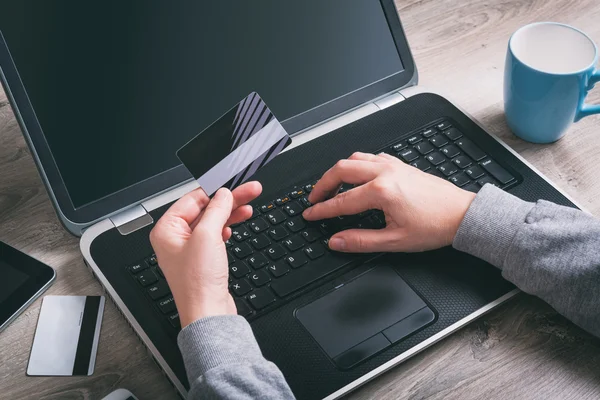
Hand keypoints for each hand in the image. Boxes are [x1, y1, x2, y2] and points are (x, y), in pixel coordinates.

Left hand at [150, 182, 261, 327]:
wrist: (209, 313)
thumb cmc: (198, 283)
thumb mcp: (207, 236)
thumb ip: (216, 210)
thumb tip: (222, 194)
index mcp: (166, 230)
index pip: (191, 200)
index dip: (214, 191)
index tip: (232, 184)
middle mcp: (175, 239)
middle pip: (204, 210)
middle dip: (228, 201)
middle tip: (249, 191)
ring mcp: (189, 250)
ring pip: (212, 222)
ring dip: (231, 212)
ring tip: (249, 204)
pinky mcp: (203, 259)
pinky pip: (215, 236)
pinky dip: (227, 227)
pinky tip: (237, 222)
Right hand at [302, 152, 475, 252]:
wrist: (462, 215)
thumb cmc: (435, 226)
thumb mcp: (395, 241)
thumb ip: (361, 241)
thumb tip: (337, 241)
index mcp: (382, 191)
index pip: (341, 201)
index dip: (322, 210)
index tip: (310, 215)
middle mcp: (385, 172)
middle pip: (341, 170)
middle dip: (323, 184)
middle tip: (314, 199)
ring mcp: (393, 165)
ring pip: (354, 158)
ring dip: (338, 172)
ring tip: (331, 188)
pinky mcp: (400, 164)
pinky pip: (370, 157)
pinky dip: (357, 165)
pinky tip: (357, 177)